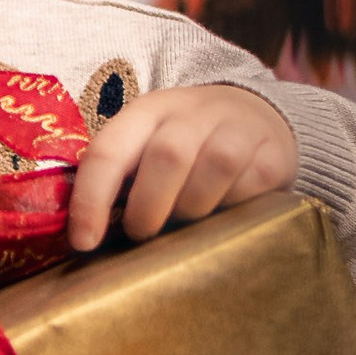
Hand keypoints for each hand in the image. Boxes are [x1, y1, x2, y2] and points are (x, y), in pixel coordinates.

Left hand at [64, 83, 298, 252]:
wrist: (257, 117)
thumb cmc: (187, 148)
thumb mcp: (148, 149)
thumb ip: (118, 184)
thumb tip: (83, 240)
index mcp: (147, 112)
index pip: (109, 150)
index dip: (91, 199)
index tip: (84, 242)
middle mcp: (191, 112)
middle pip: (167, 157)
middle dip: (148, 209)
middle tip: (143, 235)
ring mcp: (237, 128)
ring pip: (214, 168)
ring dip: (193, 209)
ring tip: (186, 224)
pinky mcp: (272, 152)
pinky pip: (251, 184)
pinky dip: (233, 207)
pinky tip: (224, 212)